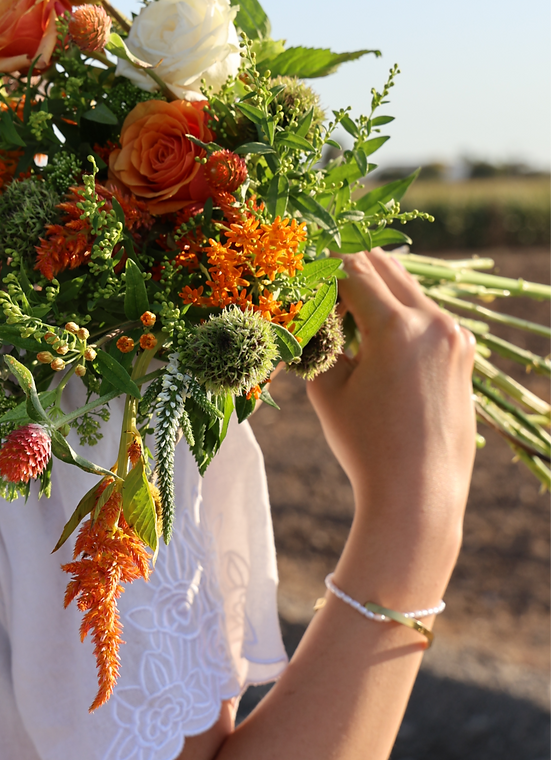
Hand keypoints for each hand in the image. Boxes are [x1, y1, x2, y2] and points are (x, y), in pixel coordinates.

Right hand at [307, 250, 476, 571]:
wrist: (418, 494)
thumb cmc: (365, 446)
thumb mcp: (328, 388)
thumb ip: (319, 338)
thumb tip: (310, 309)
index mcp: (397, 328)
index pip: (352, 271)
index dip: (319, 266)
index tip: (297, 268)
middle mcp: (434, 323)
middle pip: (385, 267)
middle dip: (347, 269)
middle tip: (315, 283)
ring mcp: (455, 336)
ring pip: (407, 288)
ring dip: (373, 290)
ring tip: (340, 312)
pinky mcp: (463, 352)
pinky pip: (424, 314)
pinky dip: (396, 312)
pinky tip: (371, 336)